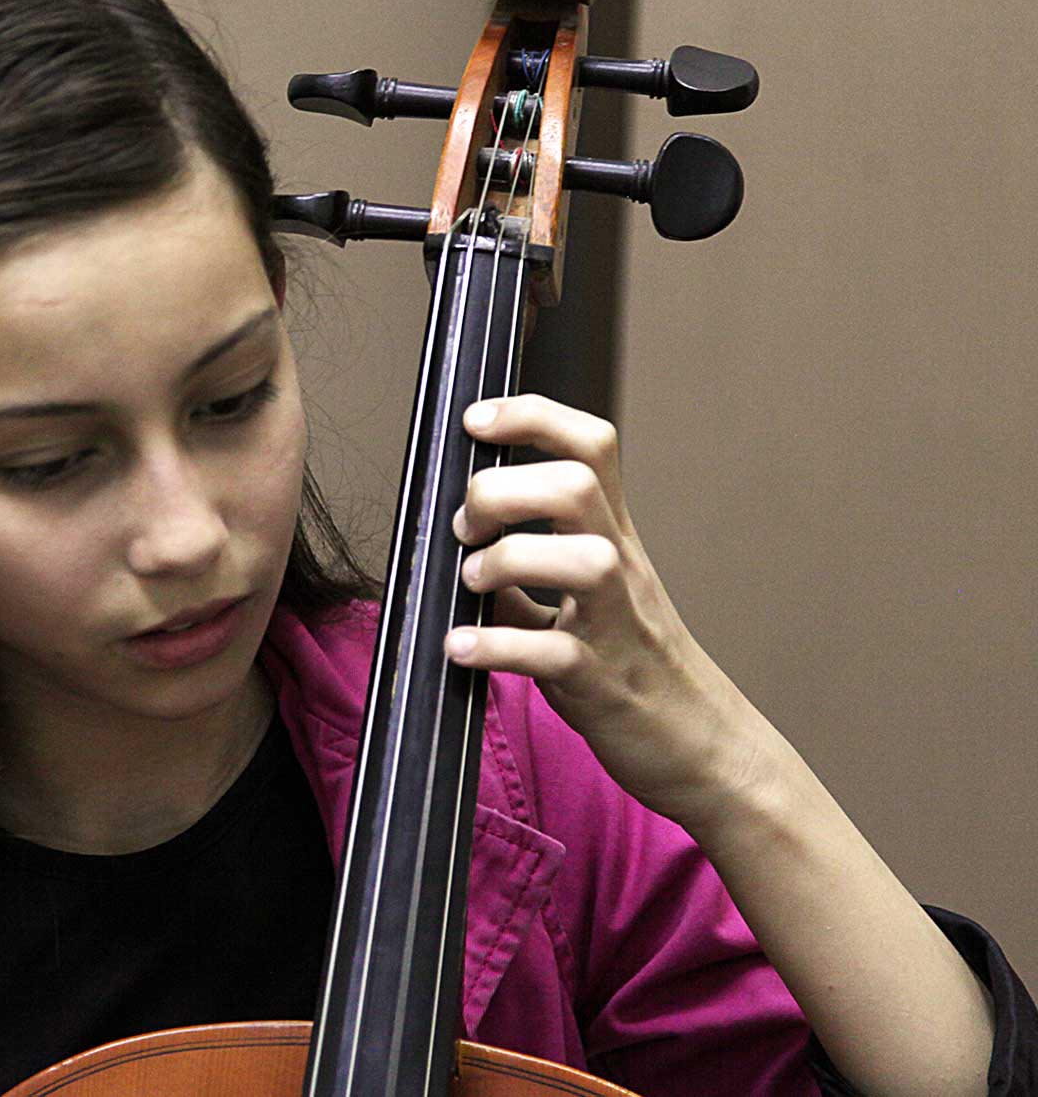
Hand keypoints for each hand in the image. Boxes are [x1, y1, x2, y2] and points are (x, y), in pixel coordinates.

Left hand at [444, 393, 765, 830]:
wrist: (705, 748)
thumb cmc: (635, 667)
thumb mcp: (582, 602)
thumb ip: (525, 571)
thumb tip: (460, 544)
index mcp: (613, 538)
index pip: (589, 446)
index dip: (531, 416)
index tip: (478, 420)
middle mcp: (621, 568)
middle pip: (575, 485)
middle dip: (503, 490)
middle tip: (467, 529)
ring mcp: (617, 624)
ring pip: (581, 560)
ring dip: (506, 561)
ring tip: (471, 584)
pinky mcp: (604, 684)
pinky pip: (553, 653)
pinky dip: (495, 647)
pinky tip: (460, 649)